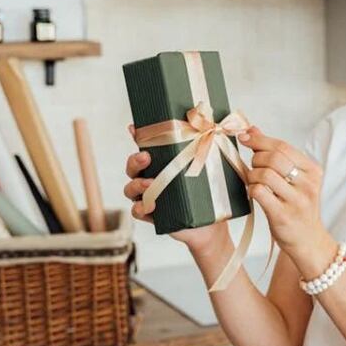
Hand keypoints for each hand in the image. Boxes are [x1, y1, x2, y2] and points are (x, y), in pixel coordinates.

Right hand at [123, 124, 227, 251]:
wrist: (213, 223)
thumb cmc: (210, 193)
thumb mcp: (210, 169)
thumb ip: (207, 148)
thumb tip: (214, 122)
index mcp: (163, 164)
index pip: (146, 147)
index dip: (137, 136)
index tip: (134, 128)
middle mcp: (151, 178)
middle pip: (133, 166)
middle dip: (135, 160)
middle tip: (146, 156)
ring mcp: (150, 197)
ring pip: (131, 188)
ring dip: (136, 184)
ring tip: (150, 183)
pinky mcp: (152, 215)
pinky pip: (137, 211)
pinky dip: (139, 208)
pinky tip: (147, 206)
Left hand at [237, 125, 325, 254]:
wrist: (308, 241)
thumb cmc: (297, 207)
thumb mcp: (293, 179)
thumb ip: (275, 154)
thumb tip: (252, 129)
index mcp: (313, 171)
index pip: (283, 146)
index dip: (259, 140)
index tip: (244, 137)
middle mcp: (308, 184)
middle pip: (273, 158)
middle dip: (255, 159)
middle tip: (253, 167)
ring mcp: (297, 201)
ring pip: (264, 174)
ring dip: (252, 175)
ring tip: (254, 182)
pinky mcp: (283, 216)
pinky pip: (259, 192)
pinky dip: (251, 189)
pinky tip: (254, 193)